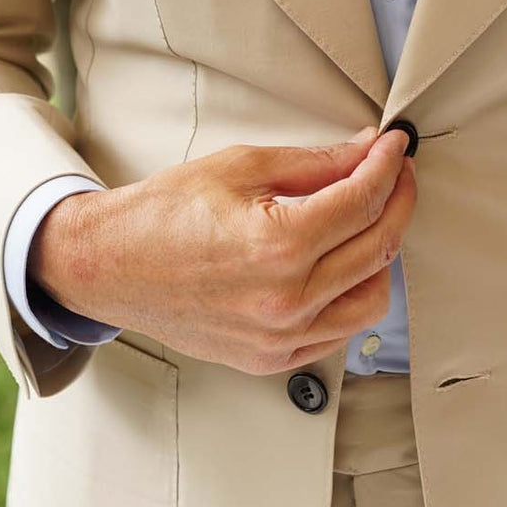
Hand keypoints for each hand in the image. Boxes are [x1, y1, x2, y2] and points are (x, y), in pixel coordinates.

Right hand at [26, 127, 416, 373]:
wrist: (109, 265)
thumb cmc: (162, 215)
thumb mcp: (241, 167)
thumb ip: (314, 163)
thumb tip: (364, 151)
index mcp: (278, 245)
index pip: (363, 201)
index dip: (388, 166)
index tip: (395, 148)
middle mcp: (285, 299)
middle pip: (378, 246)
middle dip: (397, 200)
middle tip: (395, 173)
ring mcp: (280, 337)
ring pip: (372, 299)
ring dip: (382, 255)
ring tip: (369, 221)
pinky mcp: (271, 358)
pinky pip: (338, 332)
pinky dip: (352, 296)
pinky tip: (342, 266)